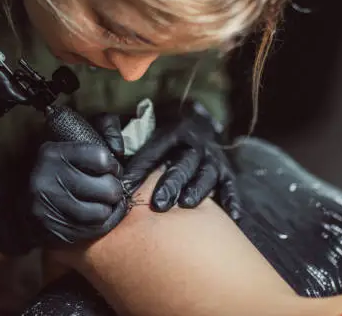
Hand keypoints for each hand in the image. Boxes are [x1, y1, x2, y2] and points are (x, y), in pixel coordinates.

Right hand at [0, 114, 126, 255]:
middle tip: (108, 188)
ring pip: (103, 212)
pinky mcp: (54, 231)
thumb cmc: (56, 172)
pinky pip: (95, 230)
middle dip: (114, 189)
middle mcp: (47, 179)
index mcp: (53, 154)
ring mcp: (49, 208)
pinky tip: (98, 216)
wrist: (19, 206)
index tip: (108, 169)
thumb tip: (119, 148)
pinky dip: (104, 223)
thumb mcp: (70, 145)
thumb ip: (101, 134)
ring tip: (102, 202)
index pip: (102, 158)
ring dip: (109, 208)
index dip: (112, 166)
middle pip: (108, 188)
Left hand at [123, 102, 241, 220]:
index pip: (156, 148)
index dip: (141, 167)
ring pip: (207, 173)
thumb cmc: (160, 132)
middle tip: (159, 204)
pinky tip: (230, 217)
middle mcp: (196, 144)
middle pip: (184, 163)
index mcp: (173, 131)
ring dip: (198, 190)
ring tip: (186, 206)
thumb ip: (119, 131)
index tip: (125, 187)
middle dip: (172, 183)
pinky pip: (231, 187)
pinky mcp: (227, 172)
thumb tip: (110, 152)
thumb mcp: (140, 124)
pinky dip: (232, 201)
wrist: (199, 124)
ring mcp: (213, 158)